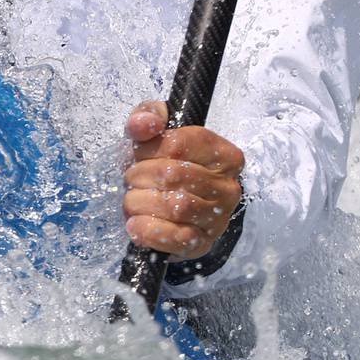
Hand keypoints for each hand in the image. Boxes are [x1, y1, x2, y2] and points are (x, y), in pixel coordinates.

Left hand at [122, 100, 244, 259]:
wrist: (169, 209)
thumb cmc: (164, 165)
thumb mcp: (156, 133)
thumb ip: (148, 116)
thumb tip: (147, 123)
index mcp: (224, 155)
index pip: (177, 144)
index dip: (148, 149)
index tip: (138, 155)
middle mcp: (228, 187)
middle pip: (173, 175)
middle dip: (139, 176)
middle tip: (131, 179)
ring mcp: (219, 218)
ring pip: (175, 206)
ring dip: (140, 202)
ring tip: (131, 199)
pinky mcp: (202, 244)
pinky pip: (176, 238)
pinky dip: (148, 230)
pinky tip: (134, 224)